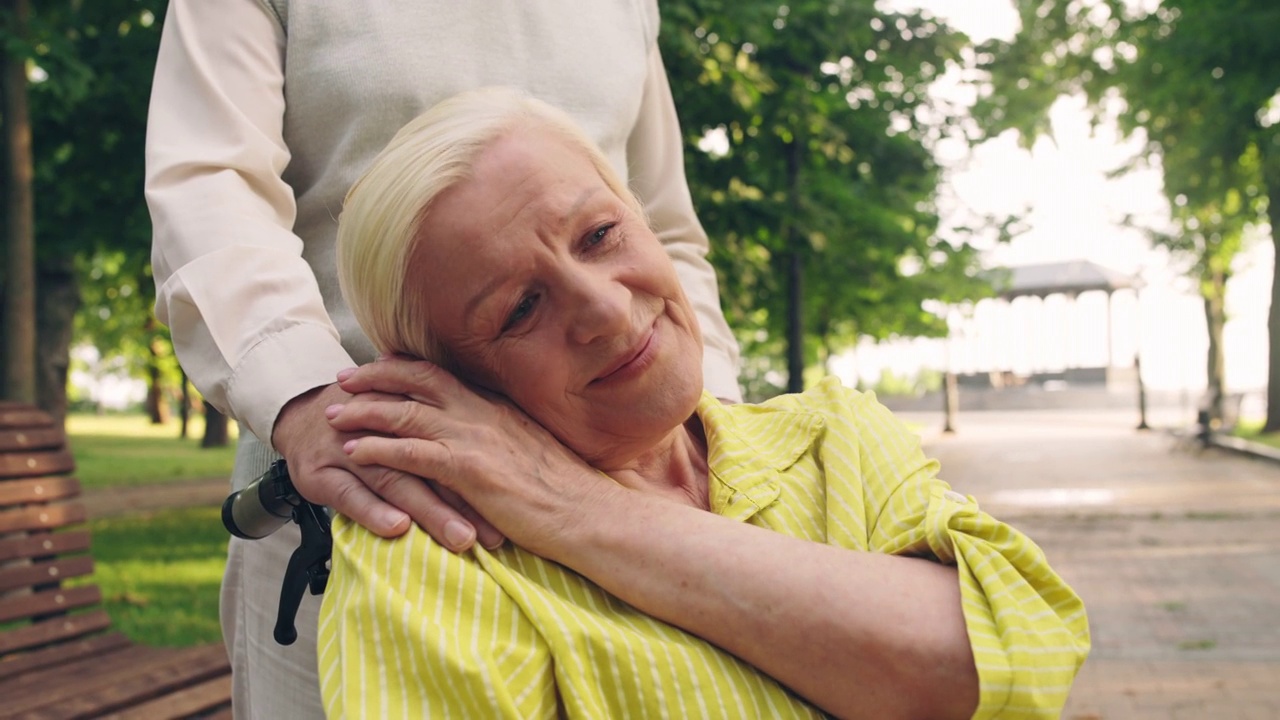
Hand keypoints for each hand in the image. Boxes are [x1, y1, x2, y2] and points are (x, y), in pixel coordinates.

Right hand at [271, 380, 503, 550]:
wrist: (299, 411)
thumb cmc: (363, 420)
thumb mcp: (403, 415)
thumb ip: (441, 433)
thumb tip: (492, 472)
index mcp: (412, 417)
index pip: (452, 450)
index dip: (483, 480)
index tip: (515, 512)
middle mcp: (385, 432)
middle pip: (431, 466)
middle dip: (465, 502)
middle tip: (496, 535)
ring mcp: (351, 451)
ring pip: (395, 480)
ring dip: (430, 510)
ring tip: (460, 538)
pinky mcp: (321, 472)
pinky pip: (350, 493)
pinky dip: (373, 511)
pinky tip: (397, 528)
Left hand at [328, 359, 612, 558]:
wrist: (589, 513)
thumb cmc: (568, 492)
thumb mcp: (533, 450)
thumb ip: (506, 437)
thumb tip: (492, 440)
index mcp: (499, 407)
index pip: (445, 374)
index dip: (408, 366)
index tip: (381, 361)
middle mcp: (483, 413)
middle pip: (418, 381)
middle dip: (375, 377)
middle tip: (344, 379)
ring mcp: (475, 439)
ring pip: (406, 413)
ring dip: (364, 412)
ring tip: (333, 415)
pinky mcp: (469, 470)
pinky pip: (411, 454)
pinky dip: (377, 450)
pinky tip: (354, 454)